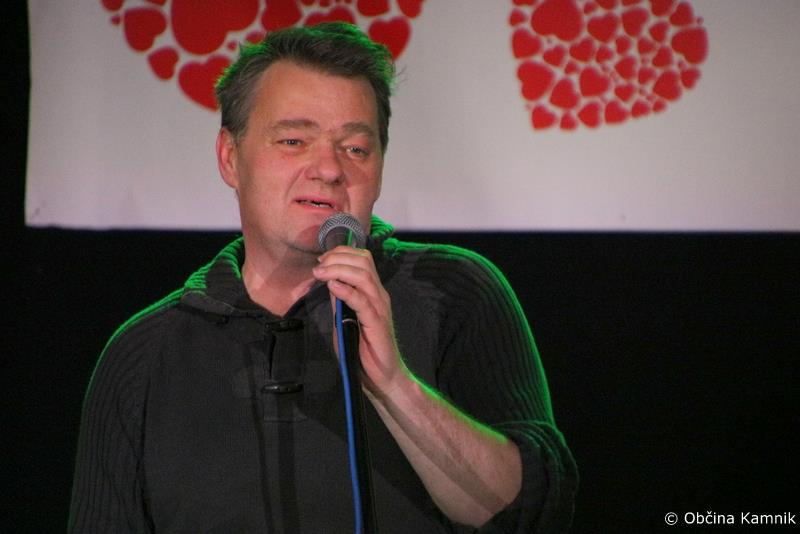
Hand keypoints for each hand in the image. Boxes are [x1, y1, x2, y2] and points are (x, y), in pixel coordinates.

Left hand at [312, 246, 407, 396]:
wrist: (381, 377)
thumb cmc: (362, 350)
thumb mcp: (345, 320)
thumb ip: (340, 301)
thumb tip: (330, 281)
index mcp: (373, 292)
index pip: (363, 259)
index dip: (341, 253)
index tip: (321, 260)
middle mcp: (379, 295)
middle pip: (364, 261)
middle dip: (338, 257)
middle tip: (319, 265)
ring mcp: (379, 308)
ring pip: (363, 276)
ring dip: (338, 270)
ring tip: (320, 273)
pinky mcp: (376, 323)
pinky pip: (361, 301)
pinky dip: (345, 290)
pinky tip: (332, 286)